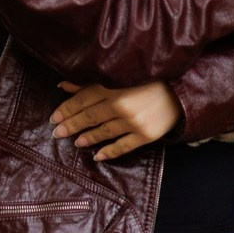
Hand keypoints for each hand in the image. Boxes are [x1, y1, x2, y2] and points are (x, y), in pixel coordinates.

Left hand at [49, 81, 182, 161]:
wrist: (179, 90)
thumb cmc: (146, 79)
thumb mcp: (118, 76)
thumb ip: (90, 82)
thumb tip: (62, 86)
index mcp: (114, 85)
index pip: (84, 99)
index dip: (67, 109)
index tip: (53, 118)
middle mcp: (122, 104)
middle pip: (90, 116)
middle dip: (71, 124)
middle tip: (56, 133)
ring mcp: (134, 122)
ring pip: (104, 132)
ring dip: (88, 137)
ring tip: (76, 142)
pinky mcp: (145, 135)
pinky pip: (123, 146)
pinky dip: (109, 152)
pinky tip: (97, 156)